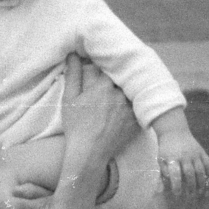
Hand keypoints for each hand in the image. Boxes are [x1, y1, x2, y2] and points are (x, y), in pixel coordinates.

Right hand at [59, 54, 137, 170]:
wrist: (88, 153)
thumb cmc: (76, 125)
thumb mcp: (69, 98)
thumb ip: (73, 74)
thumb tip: (73, 54)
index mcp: (104, 86)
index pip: (111, 68)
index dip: (109, 66)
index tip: (106, 67)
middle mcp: (121, 94)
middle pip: (124, 79)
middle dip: (120, 78)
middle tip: (113, 81)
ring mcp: (131, 108)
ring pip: (133, 92)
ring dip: (129, 91)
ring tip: (121, 94)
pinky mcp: (137, 121)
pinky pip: (139, 107)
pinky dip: (135, 105)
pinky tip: (127, 108)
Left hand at [156, 123, 208, 196]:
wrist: (174, 131)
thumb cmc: (166, 149)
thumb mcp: (161, 159)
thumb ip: (164, 173)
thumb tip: (165, 188)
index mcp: (172, 158)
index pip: (175, 174)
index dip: (176, 185)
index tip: (177, 194)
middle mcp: (184, 156)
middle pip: (189, 173)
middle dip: (191, 186)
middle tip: (190, 196)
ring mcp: (194, 153)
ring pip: (200, 170)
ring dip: (201, 182)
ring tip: (200, 191)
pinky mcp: (201, 151)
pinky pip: (207, 163)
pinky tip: (208, 178)